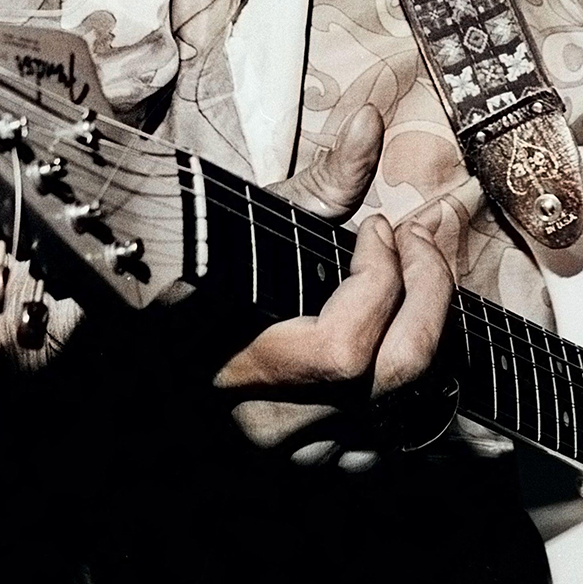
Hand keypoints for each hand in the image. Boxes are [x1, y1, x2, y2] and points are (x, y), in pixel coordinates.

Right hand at [214, 105, 458, 471]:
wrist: (148, 352)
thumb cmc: (198, 281)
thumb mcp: (252, 227)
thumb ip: (320, 182)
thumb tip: (369, 121)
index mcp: (241, 370)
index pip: (342, 350)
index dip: (379, 281)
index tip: (378, 229)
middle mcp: (276, 428)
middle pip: (392, 377)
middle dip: (427, 293)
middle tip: (419, 239)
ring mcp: (306, 454)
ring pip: (409, 408)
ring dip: (434, 328)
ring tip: (422, 273)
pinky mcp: (329, 463)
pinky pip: (403, 432)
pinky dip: (430, 379)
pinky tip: (427, 328)